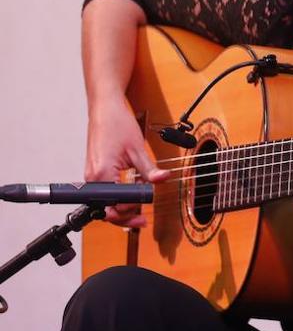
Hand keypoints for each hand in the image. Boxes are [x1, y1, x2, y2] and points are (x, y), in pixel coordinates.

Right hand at [84, 98, 169, 227]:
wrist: (105, 109)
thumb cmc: (116, 124)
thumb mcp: (137, 150)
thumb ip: (149, 170)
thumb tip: (162, 180)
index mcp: (101, 175)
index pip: (113, 206)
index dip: (130, 211)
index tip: (144, 213)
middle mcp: (92, 178)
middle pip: (105, 209)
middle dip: (124, 216)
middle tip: (141, 220)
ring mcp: (91, 175)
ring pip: (105, 202)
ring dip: (122, 205)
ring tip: (139, 207)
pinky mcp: (94, 171)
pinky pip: (105, 191)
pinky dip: (118, 195)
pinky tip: (131, 192)